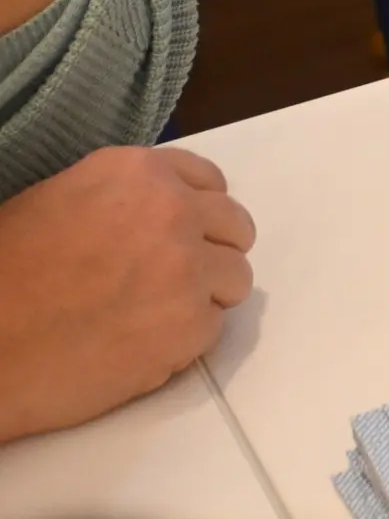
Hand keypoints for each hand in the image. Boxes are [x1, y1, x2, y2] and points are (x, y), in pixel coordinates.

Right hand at [0, 148, 256, 443]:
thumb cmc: (5, 276)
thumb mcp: (59, 202)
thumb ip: (124, 199)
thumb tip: (156, 213)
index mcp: (139, 173)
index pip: (209, 182)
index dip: (198, 213)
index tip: (182, 234)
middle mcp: (175, 211)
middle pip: (235, 228)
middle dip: (211, 252)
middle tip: (172, 280)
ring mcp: (188, 269)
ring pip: (235, 279)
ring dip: (203, 297)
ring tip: (152, 316)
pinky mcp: (188, 326)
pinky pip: (212, 329)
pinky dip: (183, 341)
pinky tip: (138, 345)